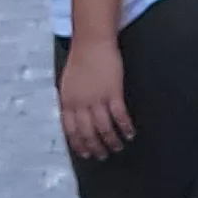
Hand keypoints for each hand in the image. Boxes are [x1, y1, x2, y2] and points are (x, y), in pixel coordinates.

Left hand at [58, 35, 134, 159]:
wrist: (92, 42)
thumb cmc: (80, 60)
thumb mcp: (67, 83)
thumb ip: (70, 101)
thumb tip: (73, 118)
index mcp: (67, 101)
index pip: (71, 130)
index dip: (78, 144)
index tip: (85, 154)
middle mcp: (81, 102)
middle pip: (88, 132)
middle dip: (96, 147)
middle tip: (103, 156)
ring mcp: (97, 98)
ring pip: (104, 128)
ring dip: (112, 141)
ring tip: (117, 147)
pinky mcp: (113, 92)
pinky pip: (119, 116)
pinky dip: (125, 127)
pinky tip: (130, 133)